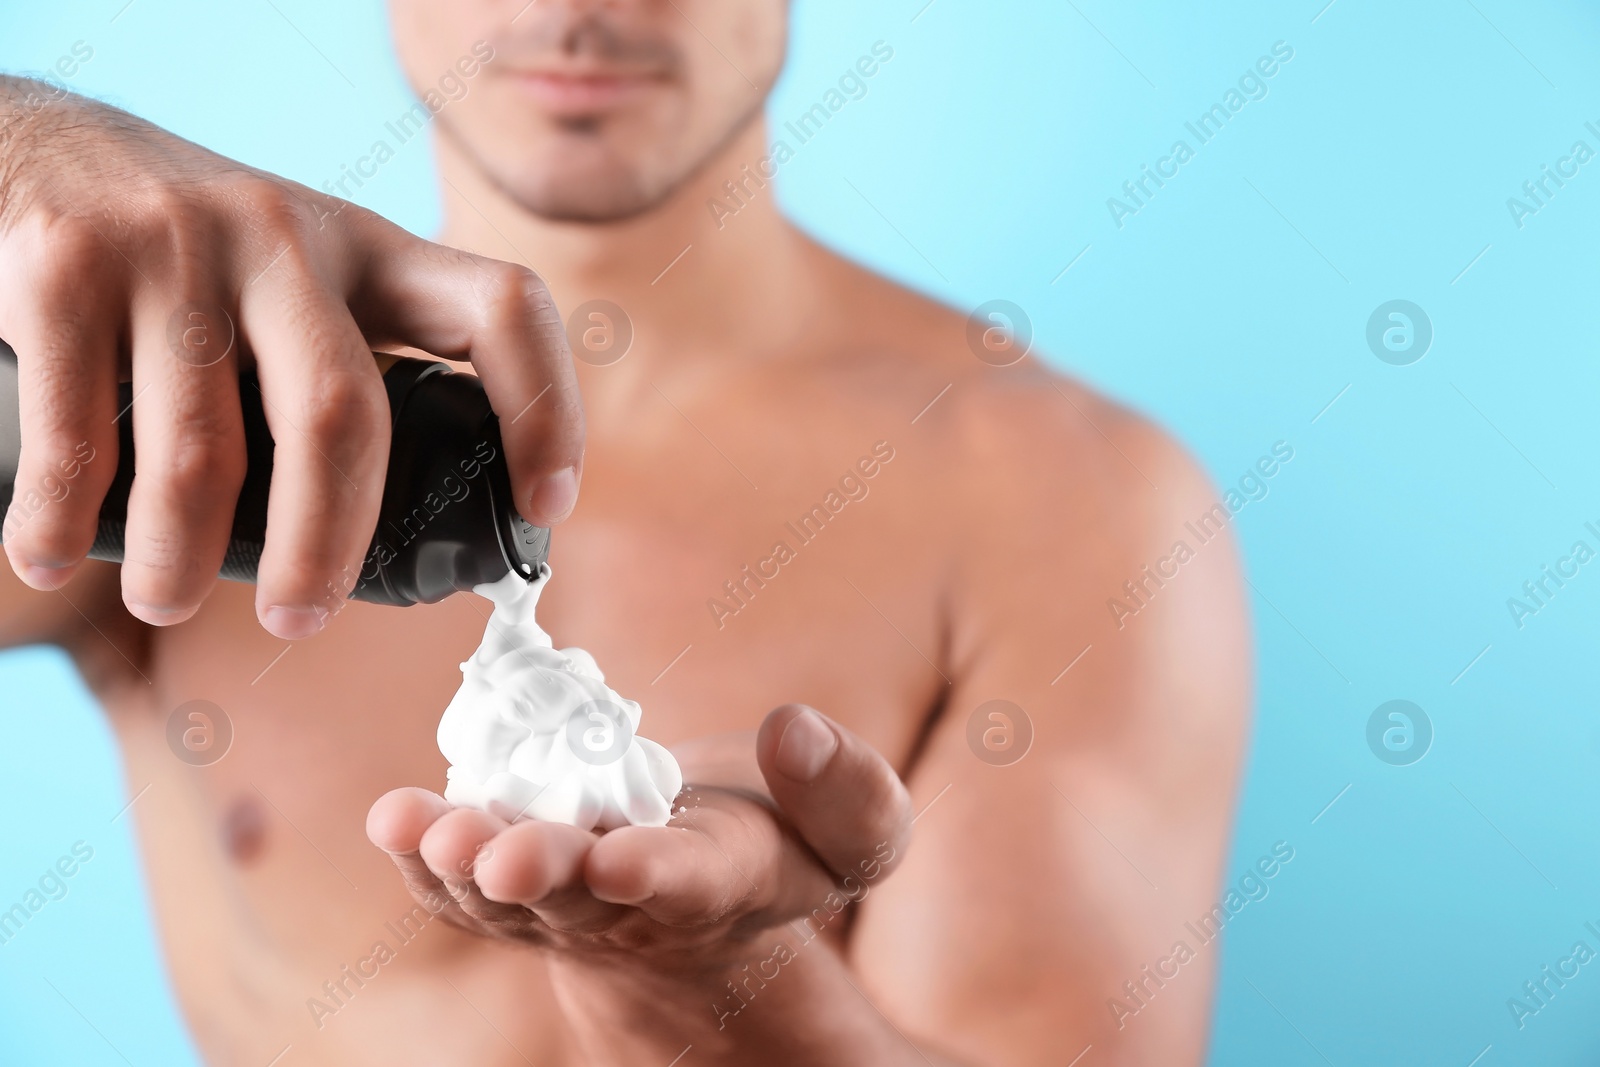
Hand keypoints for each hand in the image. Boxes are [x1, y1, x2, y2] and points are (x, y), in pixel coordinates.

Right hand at [0, 76, 582, 636]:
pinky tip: (54, 554)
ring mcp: (178, 241)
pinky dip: (62, 520)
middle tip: (300, 619)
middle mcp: (288, 234)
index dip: (545, 410)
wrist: (30, 142)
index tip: (545, 509)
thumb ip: (348, 368)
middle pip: (342, 414)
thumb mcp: (298, 282)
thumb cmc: (191, 261)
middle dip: (325, 542)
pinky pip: (78, 431)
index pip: (502, 306)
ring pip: (205, 450)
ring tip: (170, 600)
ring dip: (183, 558)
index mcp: (372, 249)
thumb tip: (404, 529)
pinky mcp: (69, 260)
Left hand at [366, 705, 912, 1015]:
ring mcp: (558, 901)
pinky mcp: (508, 884)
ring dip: (463, 864)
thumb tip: (792, 731)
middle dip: (541, 874)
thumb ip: (847, 792)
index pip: (687, 884)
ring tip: (424, 830)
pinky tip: (395, 819)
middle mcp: (629, 905)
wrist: (702, 886)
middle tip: (505, 857)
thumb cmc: (781, 842)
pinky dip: (423, 854)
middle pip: (577, 898)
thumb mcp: (855, 833)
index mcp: (721, 885)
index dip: (651, 872)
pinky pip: (460, 882)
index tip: (619, 858)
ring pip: (502, 896)